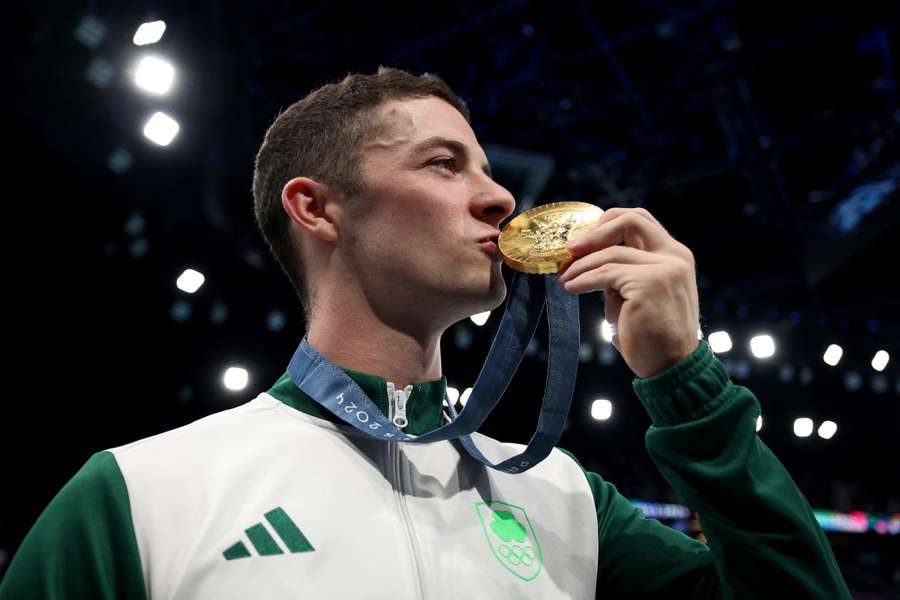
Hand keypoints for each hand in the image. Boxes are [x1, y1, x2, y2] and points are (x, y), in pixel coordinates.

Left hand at [557, 207, 699, 378]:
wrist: (671, 368)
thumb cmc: (650, 336)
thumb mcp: (636, 294)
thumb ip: (622, 272)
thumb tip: (585, 259)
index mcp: (675, 256)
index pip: (640, 220)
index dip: (608, 223)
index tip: (583, 241)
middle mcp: (674, 257)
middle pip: (631, 220)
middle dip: (595, 232)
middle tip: (569, 249)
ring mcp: (664, 269)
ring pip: (611, 253)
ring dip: (581, 266)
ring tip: (565, 279)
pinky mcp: (649, 284)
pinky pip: (606, 274)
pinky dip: (583, 280)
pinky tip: (570, 288)